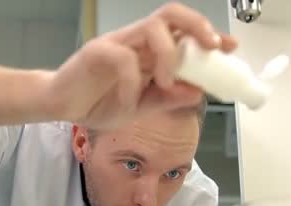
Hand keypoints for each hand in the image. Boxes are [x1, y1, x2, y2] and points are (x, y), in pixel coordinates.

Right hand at [43, 2, 236, 129]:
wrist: (60, 105)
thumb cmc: (98, 102)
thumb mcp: (141, 107)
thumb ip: (167, 99)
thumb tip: (197, 92)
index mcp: (150, 51)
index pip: (183, 33)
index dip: (208, 35)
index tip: (230, 47)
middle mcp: (136, 41)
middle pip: (171, 14)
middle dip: (198, 26)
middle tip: (212, 47)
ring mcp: (117, 42)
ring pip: (151, 28)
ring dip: (168, 54)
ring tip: (165, 83)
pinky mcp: (96, 52)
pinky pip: (123, 59)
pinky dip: (132, 83)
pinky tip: (127, 101)